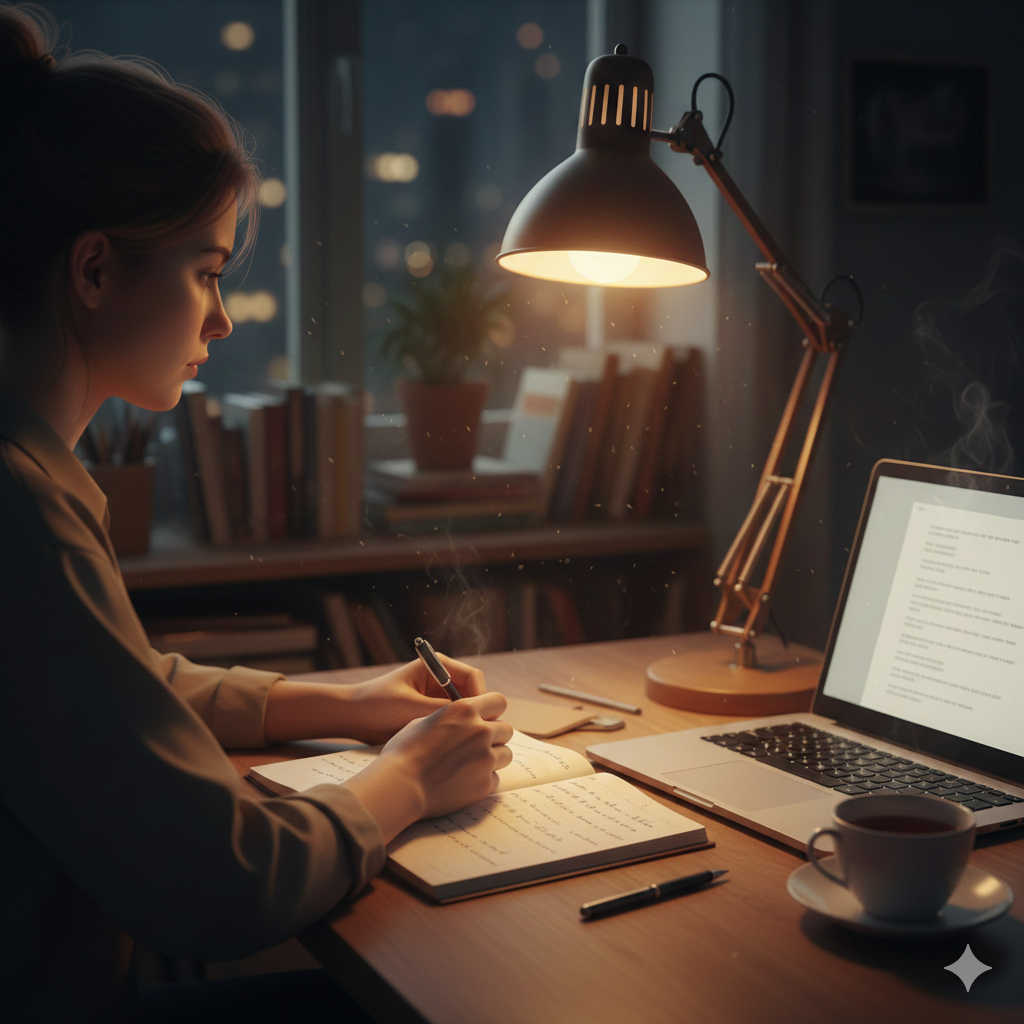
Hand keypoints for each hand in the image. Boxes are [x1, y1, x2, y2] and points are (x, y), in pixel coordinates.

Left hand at [262, 651, 485, 744]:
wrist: (353, 717)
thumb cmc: (377, 703)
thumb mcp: (410, 706)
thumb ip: (439, 709)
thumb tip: (468, 717)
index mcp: (437, 666)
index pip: (473, 677)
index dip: (481, 697)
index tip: (478, 717)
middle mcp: (441, 679)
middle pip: (473, 694)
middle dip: (476, 712)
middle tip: (476, 734)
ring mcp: (438, 697)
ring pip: (465, 711)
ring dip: (466, 724)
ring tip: (465, 742)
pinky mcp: (432, 713)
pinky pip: (453, 722)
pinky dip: (456, 732)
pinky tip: (454, 747)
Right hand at [344, 692, 512, 843]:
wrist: (399, 786)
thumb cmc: (404, 751)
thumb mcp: (423, 721)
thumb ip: (450, 718)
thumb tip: (461, 720)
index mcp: (465, 710)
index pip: (498, 701)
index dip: (493, 710)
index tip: (486, 718)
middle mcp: (480, 731)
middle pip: (506, 729)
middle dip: (495, 735)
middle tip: (476, 744)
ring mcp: (486, 758)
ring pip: (505, 754)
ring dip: (493, 757)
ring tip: (471, 763)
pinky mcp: (485, 783)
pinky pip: (495, 777)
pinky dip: (483, 778)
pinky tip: (464, 780)